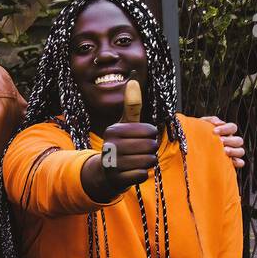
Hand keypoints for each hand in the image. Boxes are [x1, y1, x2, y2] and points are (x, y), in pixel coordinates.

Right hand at [82, 80, 157, 198]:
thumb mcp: (124, 124)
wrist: (105, 171)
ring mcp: (113, 162)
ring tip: (134, 161)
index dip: (150, 135)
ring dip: (146, 162)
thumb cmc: (121, 143)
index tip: (138, 137)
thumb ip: (132, 104)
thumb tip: (134, 79)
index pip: (150, 130)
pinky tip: (130, 172)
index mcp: (114, 130)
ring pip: (149, 160)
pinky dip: (140, 174)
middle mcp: (111, 145)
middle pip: (151, 146)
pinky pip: (142, 174)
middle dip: (149, 150)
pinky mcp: (117, 178)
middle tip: (137, 151)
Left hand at [200, 114, 244, 168]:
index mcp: (226, 132)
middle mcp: (231, 142)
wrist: (189, 147)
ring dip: (233, 151)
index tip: (214, 131)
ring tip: (224, 151)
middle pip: (238, 140)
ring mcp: (232, 152)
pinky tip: (230, 162)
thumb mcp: (201, 125)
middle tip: (220, 141)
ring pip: (240, 151)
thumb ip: (210, 120)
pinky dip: (237, 162)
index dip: (225, 129)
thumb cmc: (197, 134)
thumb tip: (218, 123)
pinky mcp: (231, 162)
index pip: (232, 127)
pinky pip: (240, 162)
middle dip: (229, 141)